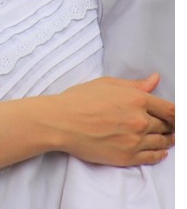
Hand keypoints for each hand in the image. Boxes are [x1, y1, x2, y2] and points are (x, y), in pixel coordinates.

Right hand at [54, 73, 174, 166]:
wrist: (62, 122)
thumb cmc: (80, 99)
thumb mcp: (107, 84)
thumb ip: (134, 84)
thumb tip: (154, 80)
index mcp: (136, 99)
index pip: (169, 110)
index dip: (175, 114)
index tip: (175, 116)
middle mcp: (140, 121)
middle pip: (166, 126)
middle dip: (170, 127)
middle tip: (171, 127)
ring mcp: (134, 141)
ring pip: (161, 143)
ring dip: (167, 140)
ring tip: (168, 139)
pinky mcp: (126, 157)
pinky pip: (151, 158)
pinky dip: (159, 155)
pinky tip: (160, 152)